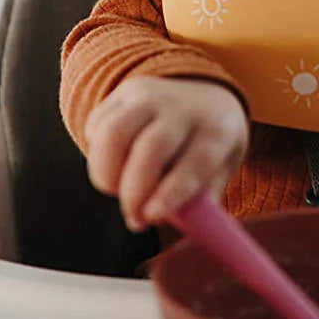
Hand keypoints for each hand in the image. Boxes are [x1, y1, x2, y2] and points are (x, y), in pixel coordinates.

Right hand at [84, 76, 249, 231]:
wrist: (204, 93)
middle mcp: (183, 108)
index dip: (172, 192)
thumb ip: (200, 199)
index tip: (151, 217)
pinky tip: (114, 163)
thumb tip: (177, 225)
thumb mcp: (221, 168)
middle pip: (151, 146)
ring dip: (105, 172)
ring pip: (114, 132)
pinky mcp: (123, 93)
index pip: (196, 162)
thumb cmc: (210, 143)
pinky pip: (97, 124)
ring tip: (115, 190)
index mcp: (216, 130)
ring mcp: (151, 95)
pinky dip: (97, 153)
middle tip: (133, 217)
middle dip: (134, 190)